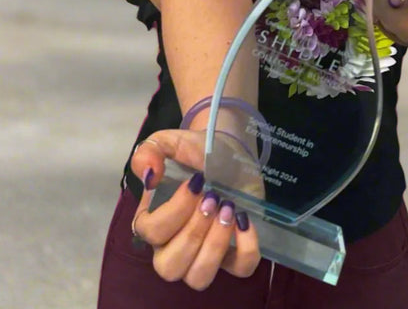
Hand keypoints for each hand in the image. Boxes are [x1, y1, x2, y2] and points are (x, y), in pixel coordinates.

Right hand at [130, 131, 260, 289]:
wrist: (228, 148)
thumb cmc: (194, 150)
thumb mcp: (169, 142)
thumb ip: (150, 151)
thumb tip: (149, 175)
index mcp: (152, 221)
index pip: (151, 233)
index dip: (174, 211)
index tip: (196, 183)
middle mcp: (173, 245)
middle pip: (171, 266)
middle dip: (193, 232)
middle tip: (212, 198)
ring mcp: (204, 253)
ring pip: (199, 277)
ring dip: (215, 245)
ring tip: (228, 209)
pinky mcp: (234, 252)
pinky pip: (240, 269)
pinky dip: (245, 249)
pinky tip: (245, 220)